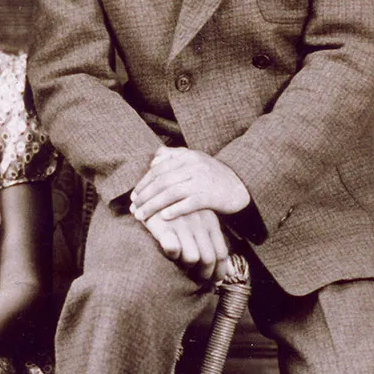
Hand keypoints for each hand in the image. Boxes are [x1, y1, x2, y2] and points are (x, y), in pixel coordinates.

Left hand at [131, 147, 249, 219]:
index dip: (143, 183)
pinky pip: (189, 204)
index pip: (158, 169)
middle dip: (144, 196)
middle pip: (161, 182)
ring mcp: (202, 181)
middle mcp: (193, 166)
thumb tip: (154, 159)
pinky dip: (175, 210)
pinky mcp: (210, 196)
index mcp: (187, 157)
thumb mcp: (195, 160)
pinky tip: (164, 217)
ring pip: (171, 193)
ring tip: (141, 217)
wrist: (241, 185)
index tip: (133, 196)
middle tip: (133, 209)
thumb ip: (174, 156)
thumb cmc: (213, 174)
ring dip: (153, 206)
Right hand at [139, 208, 229, 282]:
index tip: (216, 281)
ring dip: (186, 266)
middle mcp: (199, 223)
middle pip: (209, 259)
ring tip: (180, 262)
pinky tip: (168, 251)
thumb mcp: (198, 217)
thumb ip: (208, 236)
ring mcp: (182, 224)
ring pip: (192, 258)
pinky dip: (171, 255)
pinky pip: (173, 250)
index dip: (220, 271)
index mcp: (210, 222)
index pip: (221, 252)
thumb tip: (220, 265)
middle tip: (199, 281)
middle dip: (205, 275)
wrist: (152, 190)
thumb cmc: (176, 208)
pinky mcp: (164, 225)